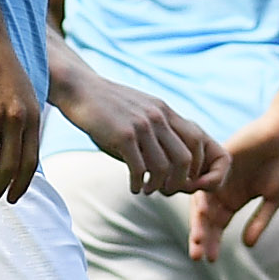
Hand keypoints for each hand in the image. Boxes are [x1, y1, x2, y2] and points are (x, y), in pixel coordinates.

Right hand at [65, 71, 224, 195]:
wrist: (81, 89)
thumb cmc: (109, 107)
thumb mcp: (140, 112)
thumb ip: (156, 132)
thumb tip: (167, 164)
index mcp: (166, 112)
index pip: (197, 140)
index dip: (197, 164)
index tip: (184, 177)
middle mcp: (158, 117)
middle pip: (185, 158)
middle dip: (179, 181)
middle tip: (167, 191)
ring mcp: (142, 125)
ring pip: (163, 167)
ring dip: (156, 186)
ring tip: (146, 190)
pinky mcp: (123, 135)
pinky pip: (139, 168)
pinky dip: (137, 183)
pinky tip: (133, 187)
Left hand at [194, 111, 278, 259]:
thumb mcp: (274, 198)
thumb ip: (260, 220)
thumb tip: (247, 246)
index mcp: (233, 200)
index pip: (217, 225)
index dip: (212, 242)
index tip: (210, 260)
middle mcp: (222, 189)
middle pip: (204, 216)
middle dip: (200, 236)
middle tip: (197, 254)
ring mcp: (218, 173)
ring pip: (201, 199)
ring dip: (198, 219)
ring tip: (198, 238)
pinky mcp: (218, 157)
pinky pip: (205, 176)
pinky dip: (200, 191)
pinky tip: (200, 208)